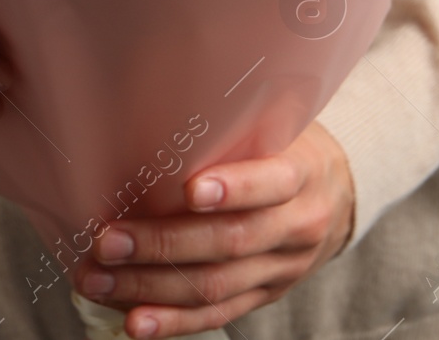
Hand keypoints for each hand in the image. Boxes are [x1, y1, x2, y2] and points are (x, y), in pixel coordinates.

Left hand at [73, 122, 353, 338]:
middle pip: (230, 242)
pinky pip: (217, 316)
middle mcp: (296, 226)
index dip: (234, 189)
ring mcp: (281, 269)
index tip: (188, 190)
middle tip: (107, 241)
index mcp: (302, 174)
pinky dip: (173, 322)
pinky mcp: (265, 296)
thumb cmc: (288, 149)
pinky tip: (134, 323)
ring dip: (151, 288)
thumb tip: (149, 120)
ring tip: (98, 281)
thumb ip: (234, 132)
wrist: (339, 196)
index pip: (272, 184)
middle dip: (163, 245)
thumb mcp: (278, 127)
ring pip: (216, 286)